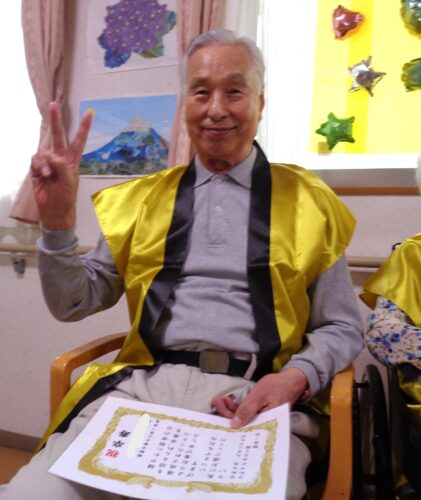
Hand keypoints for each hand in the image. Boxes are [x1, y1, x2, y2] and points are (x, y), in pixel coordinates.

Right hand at [31, 102, 92, 229]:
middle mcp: (60, 157)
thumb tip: (49, 155)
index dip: (84, 127)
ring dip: (45, 162)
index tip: (90, 113)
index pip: (79, 140)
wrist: (54, 210)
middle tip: (53, 104)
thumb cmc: (66, 196)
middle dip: (55, 120)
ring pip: (43, 150)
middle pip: (58, 136)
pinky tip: (43, 175)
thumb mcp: (69, 180)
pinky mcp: (37, 167)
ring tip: (49, 175)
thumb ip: (62, 165)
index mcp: (73, 160)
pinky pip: (36, 159)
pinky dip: (39, 166)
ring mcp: (48, 162)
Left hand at [211, 368, 308, 427]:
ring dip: (230, 409)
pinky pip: (247, 414)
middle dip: (227, 412)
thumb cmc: (276, 386)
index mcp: (264, 423)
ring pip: (243, 418)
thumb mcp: (259, 396)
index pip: (243, 427)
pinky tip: (230, 401)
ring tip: (220, 399)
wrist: (291, 381)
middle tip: (216, 400)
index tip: (217, 407)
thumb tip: (234, 426)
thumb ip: (247, 410)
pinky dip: (238, 408)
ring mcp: (261, 419)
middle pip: (241, 423)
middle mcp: (262, 425)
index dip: (228, 419)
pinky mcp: (260, 413)